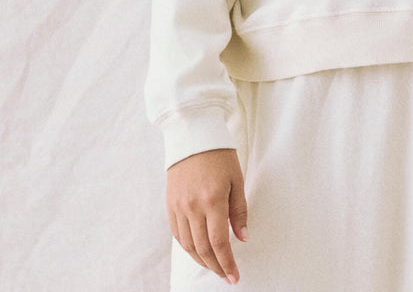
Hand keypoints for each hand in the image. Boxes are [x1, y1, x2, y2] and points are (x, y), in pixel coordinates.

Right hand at [166, 148, 248, 284]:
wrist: (193, 135)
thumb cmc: (220, 155)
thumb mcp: (236, 179)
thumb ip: (239, 211)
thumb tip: (242, 238)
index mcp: (213, 200)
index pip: (219, 242)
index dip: (227, 263)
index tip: (234, 276)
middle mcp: (192, 207)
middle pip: (203, 248)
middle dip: (216, 266)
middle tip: (226, 275)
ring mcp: (178, 206)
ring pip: (188, 245)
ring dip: (202, 260)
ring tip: (214, 266)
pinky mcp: (170, 204)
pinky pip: (177, 234)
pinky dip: (188, 247)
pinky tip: (198, 251)